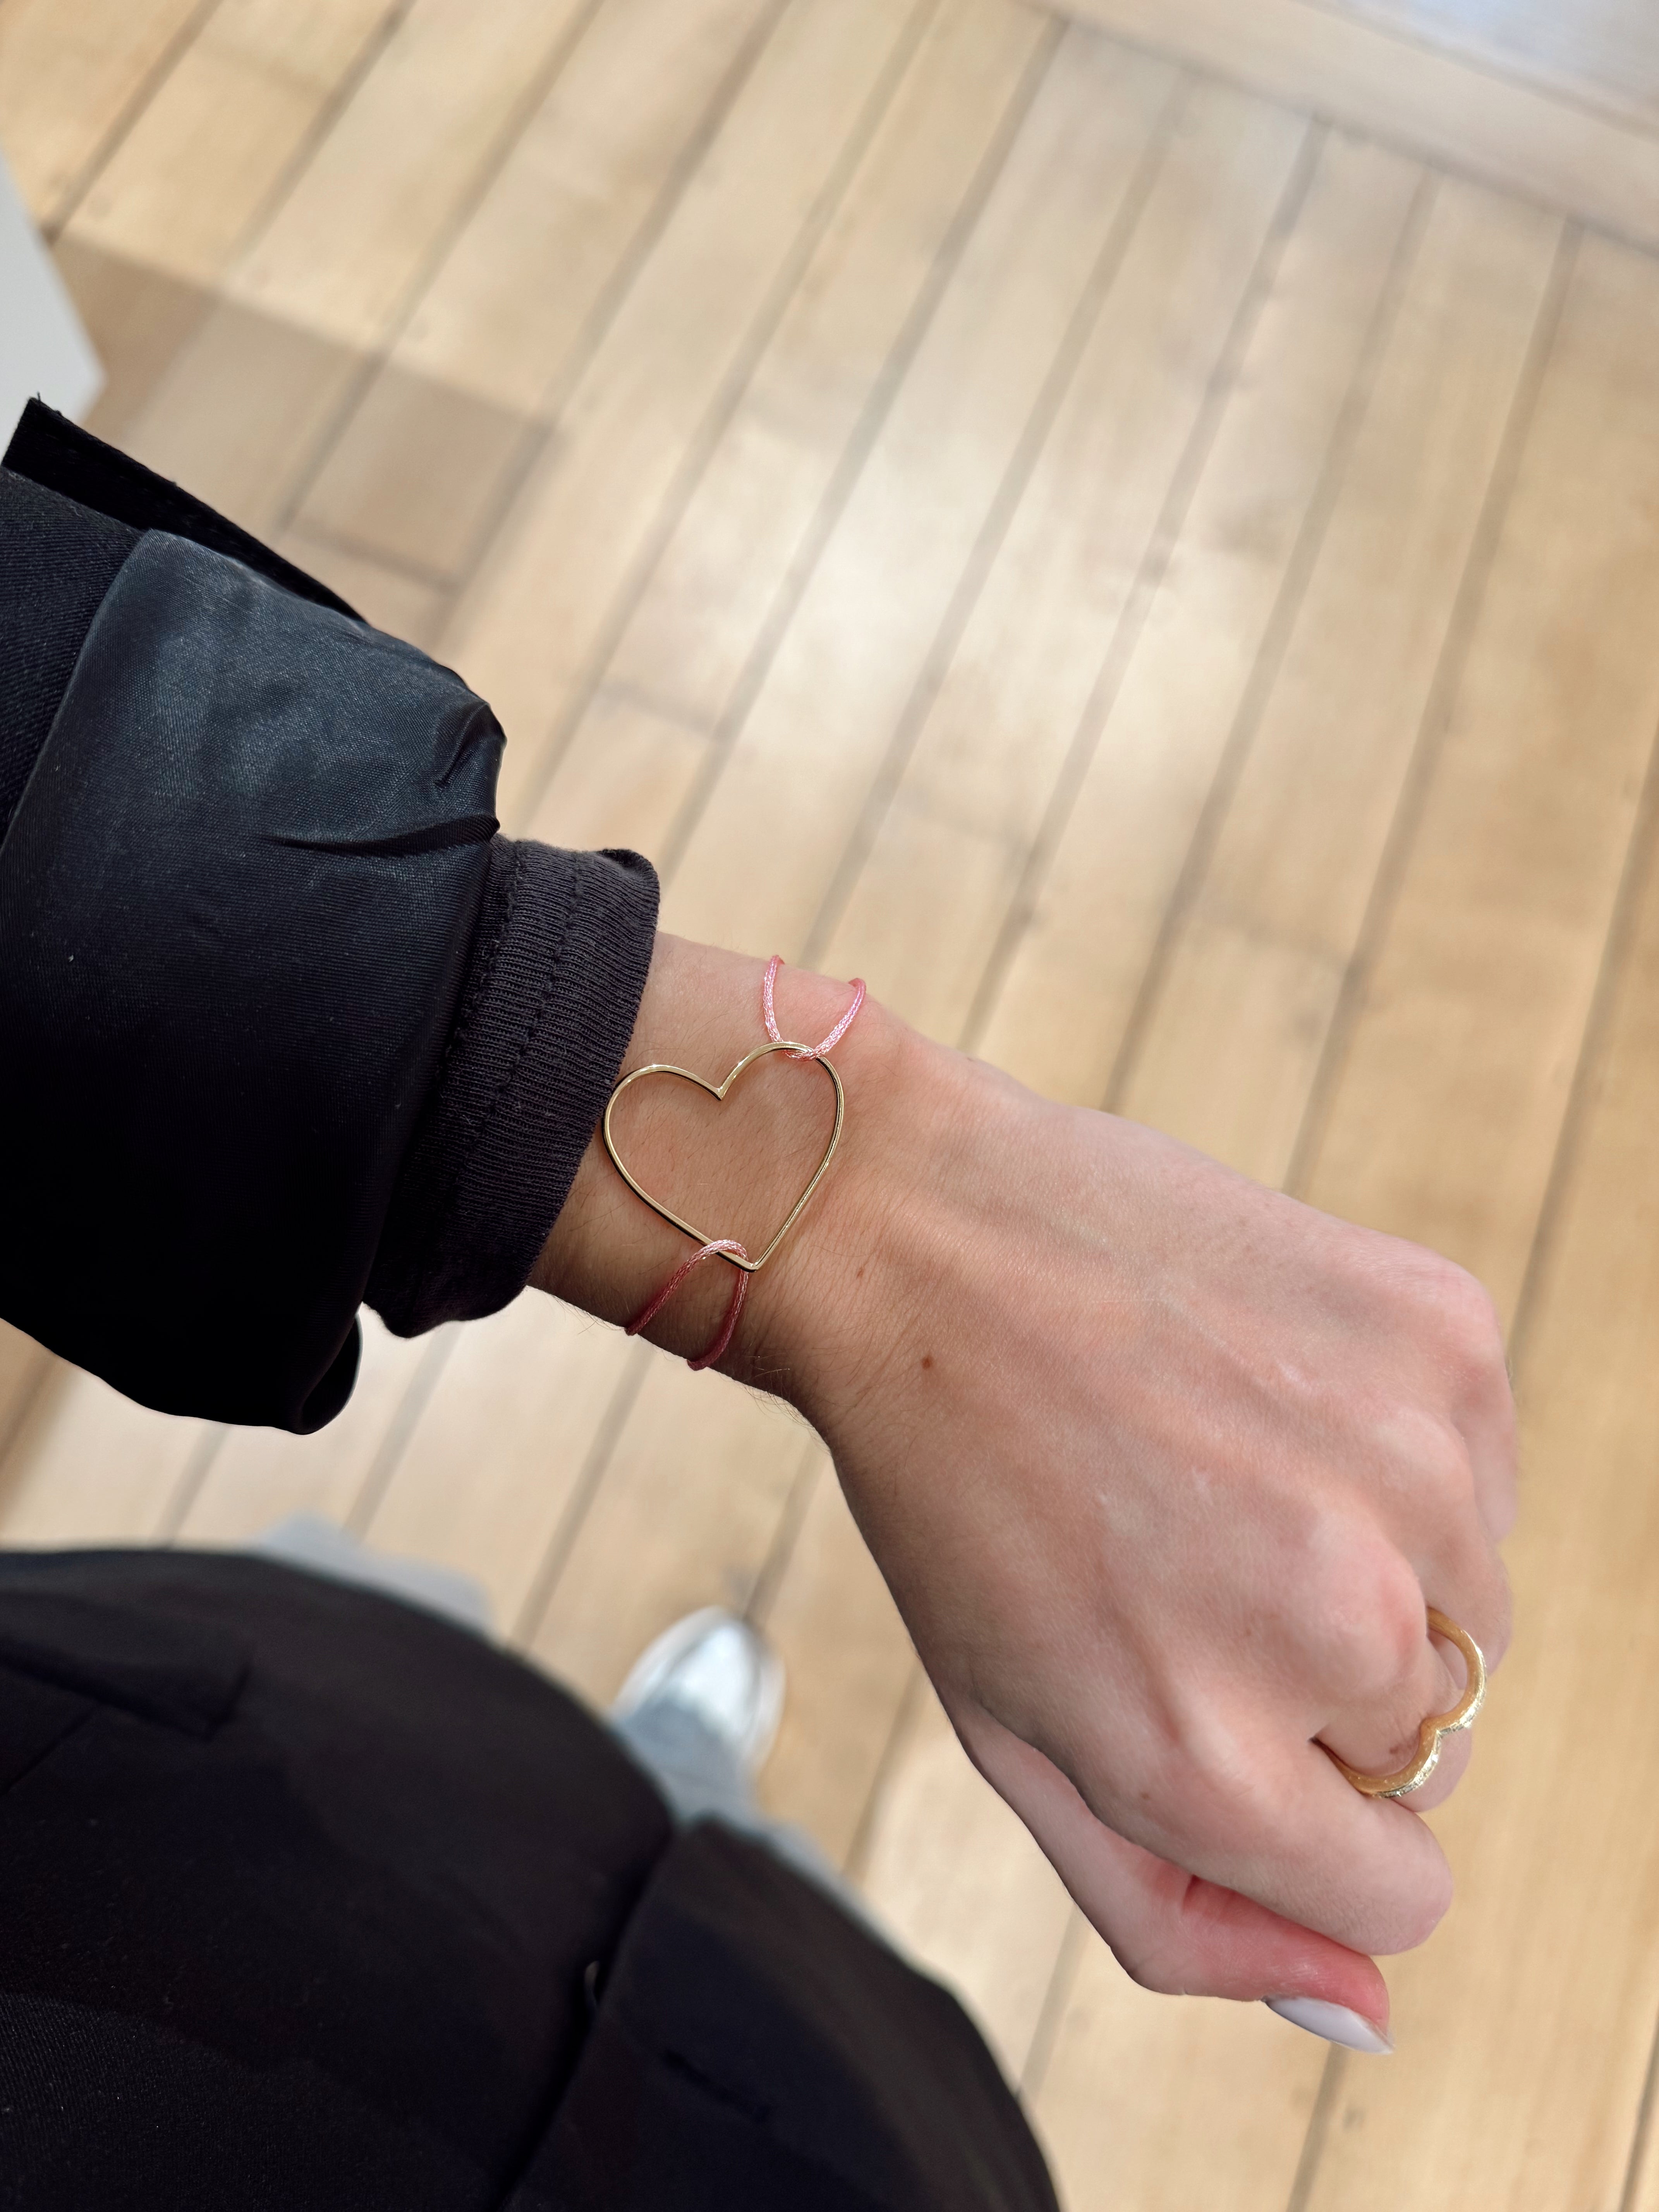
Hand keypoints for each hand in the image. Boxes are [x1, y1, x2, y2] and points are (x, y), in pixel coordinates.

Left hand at [537, 940, 1514, 2034]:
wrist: (919, 1235)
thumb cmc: (954, 1496)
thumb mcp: (1015, 1739)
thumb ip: (1180, 1913)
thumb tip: (1359, 2010)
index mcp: (1212, 1755)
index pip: (1395, 1893)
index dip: (1313, 1816)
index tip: (1233, 1711)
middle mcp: (1338, 1623)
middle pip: (1429, 1741)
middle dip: (1319, 1676)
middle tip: (1182, 1552)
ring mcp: (1407, 1469)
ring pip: (1470, 1603)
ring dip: (1370, 1554)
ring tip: (1216, 1457)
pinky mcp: (1443, 1337)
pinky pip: (1480, 1467)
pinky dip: (1394, 1445)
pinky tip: (1260, 1381)